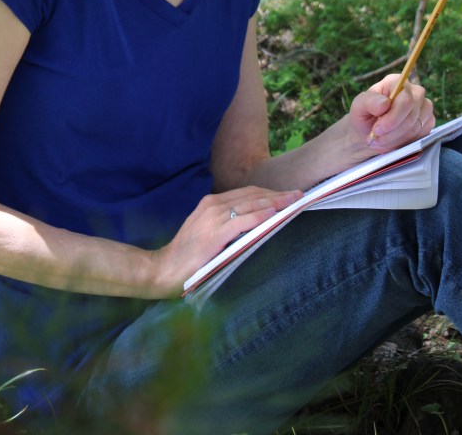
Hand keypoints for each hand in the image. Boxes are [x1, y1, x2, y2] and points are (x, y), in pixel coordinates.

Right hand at [152, 186, 301, 297]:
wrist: (163, 269)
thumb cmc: (187, 256)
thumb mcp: (207, 232)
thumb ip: (227, 225)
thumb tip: (254, 224)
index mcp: (211, 203)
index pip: (246, 194)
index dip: (268, 193)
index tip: (287, 194)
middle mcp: (213, 205)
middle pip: (252, 195)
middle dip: (277, 195)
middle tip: (298, 195)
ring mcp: (213, 218)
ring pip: (250, 205)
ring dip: (275, 202)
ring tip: (293, 201)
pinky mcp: (215, 233)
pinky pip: (242, 221)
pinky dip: (259, 216)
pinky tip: (274, 214)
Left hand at [348, 74, 434, 153]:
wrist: (370, 133)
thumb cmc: (364, 116)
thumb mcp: (358, 107)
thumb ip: (369, 102)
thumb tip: (385, 103)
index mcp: (396, 82)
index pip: (406, 99)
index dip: (393, 117)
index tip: (377, 129)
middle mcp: (414, 92)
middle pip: (412, 114)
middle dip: (393, 131)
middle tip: (376, 138)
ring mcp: (424, 106)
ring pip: (416, 127)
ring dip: (396, 138)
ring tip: (379, 141)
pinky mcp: (427, 122)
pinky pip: (421, 135)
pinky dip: (404, 142)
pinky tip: (391, 141)